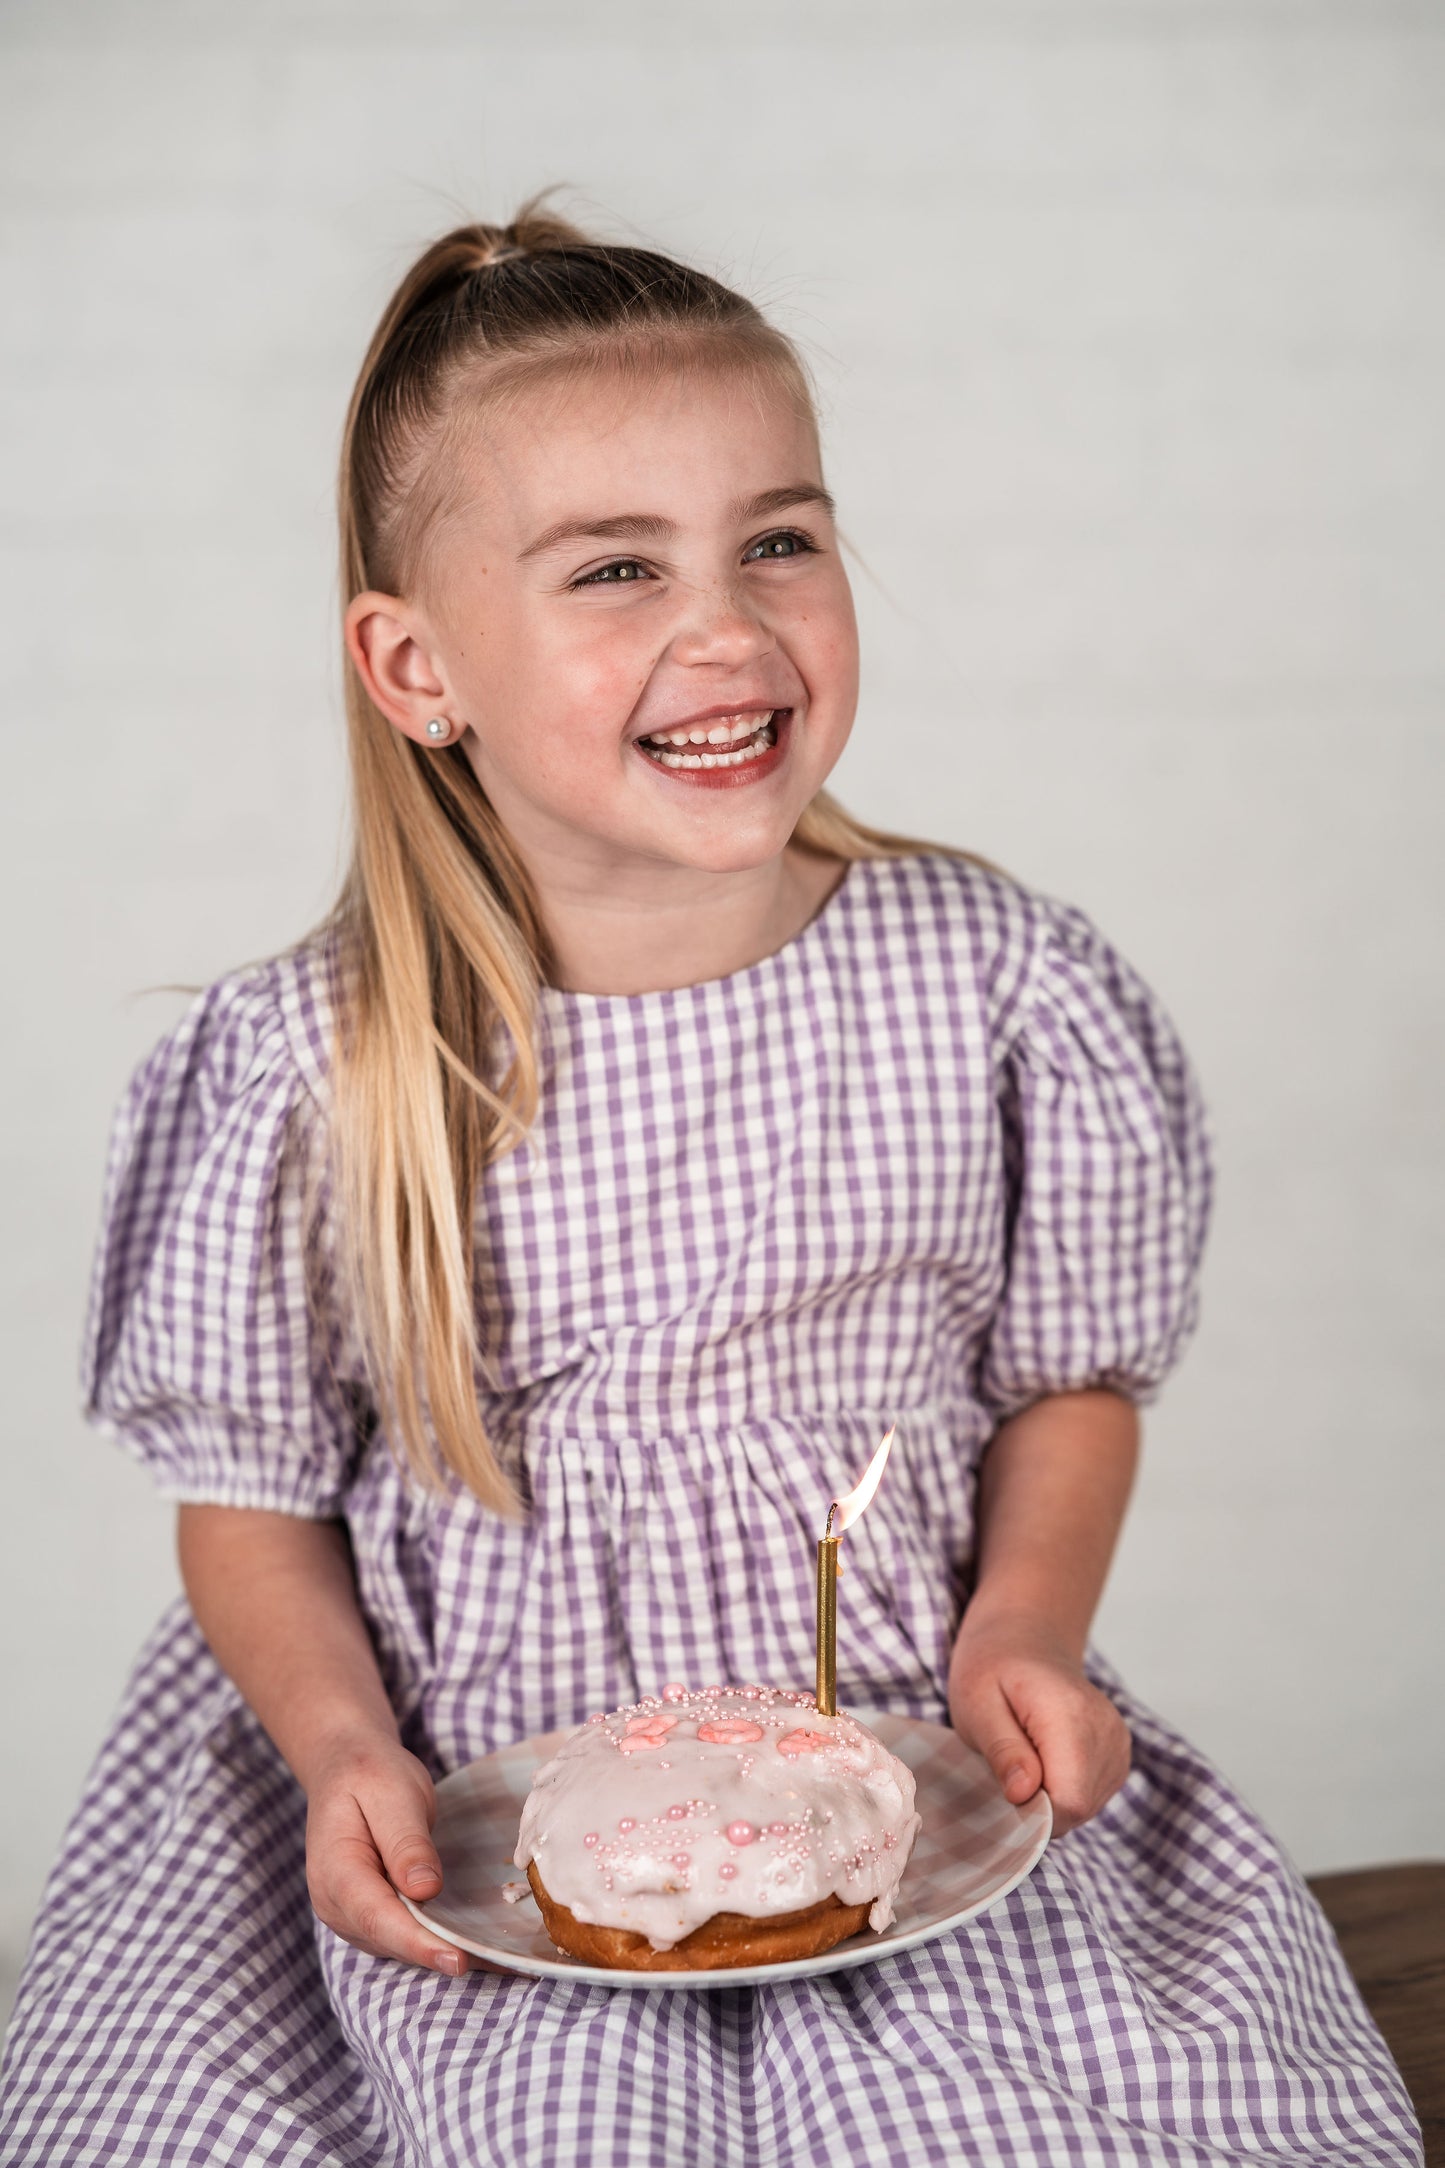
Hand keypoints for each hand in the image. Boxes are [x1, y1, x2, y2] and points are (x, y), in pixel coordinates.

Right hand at [303, 1727, 513, 1977]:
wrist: (346, 1769)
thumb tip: (425, 1891)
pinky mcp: (370, 1915)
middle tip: (496, 1964)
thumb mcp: (392, 1793)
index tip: (458, 1960)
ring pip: (398, 1944)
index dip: (419, 1943)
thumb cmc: (370, 1774)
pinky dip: (435, 1941)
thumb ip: (406, 1842)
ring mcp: (350, 1915)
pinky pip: (403, 1935)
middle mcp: (336, 1905)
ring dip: (441, 1952)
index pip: (377, 1917)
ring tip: (495, 1960)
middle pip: (390, 1939)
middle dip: (438, 1954)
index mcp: (335, 1871)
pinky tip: (475, 1944)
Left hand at [947, 1613, 1130, 1836]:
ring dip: (1051, 1797)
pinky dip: (1065, 1789)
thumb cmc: (991, 1667)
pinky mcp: (1119, 1751)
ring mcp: (1118, 1740)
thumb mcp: (976, 1704)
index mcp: (1070, 1715)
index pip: (1068, 1800)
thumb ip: (1002, 1750)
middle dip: (1039, 1805)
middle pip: (1079, 1808)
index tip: (1005, 1786)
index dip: (1032, 1811)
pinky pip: (1093, 1795)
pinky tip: (1045, 1758)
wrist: (1025, 1637)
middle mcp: (1106, 1729)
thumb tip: (1024, 1795)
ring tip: (1026, 1756)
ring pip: (1087, 1806)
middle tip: (1010, 1766)